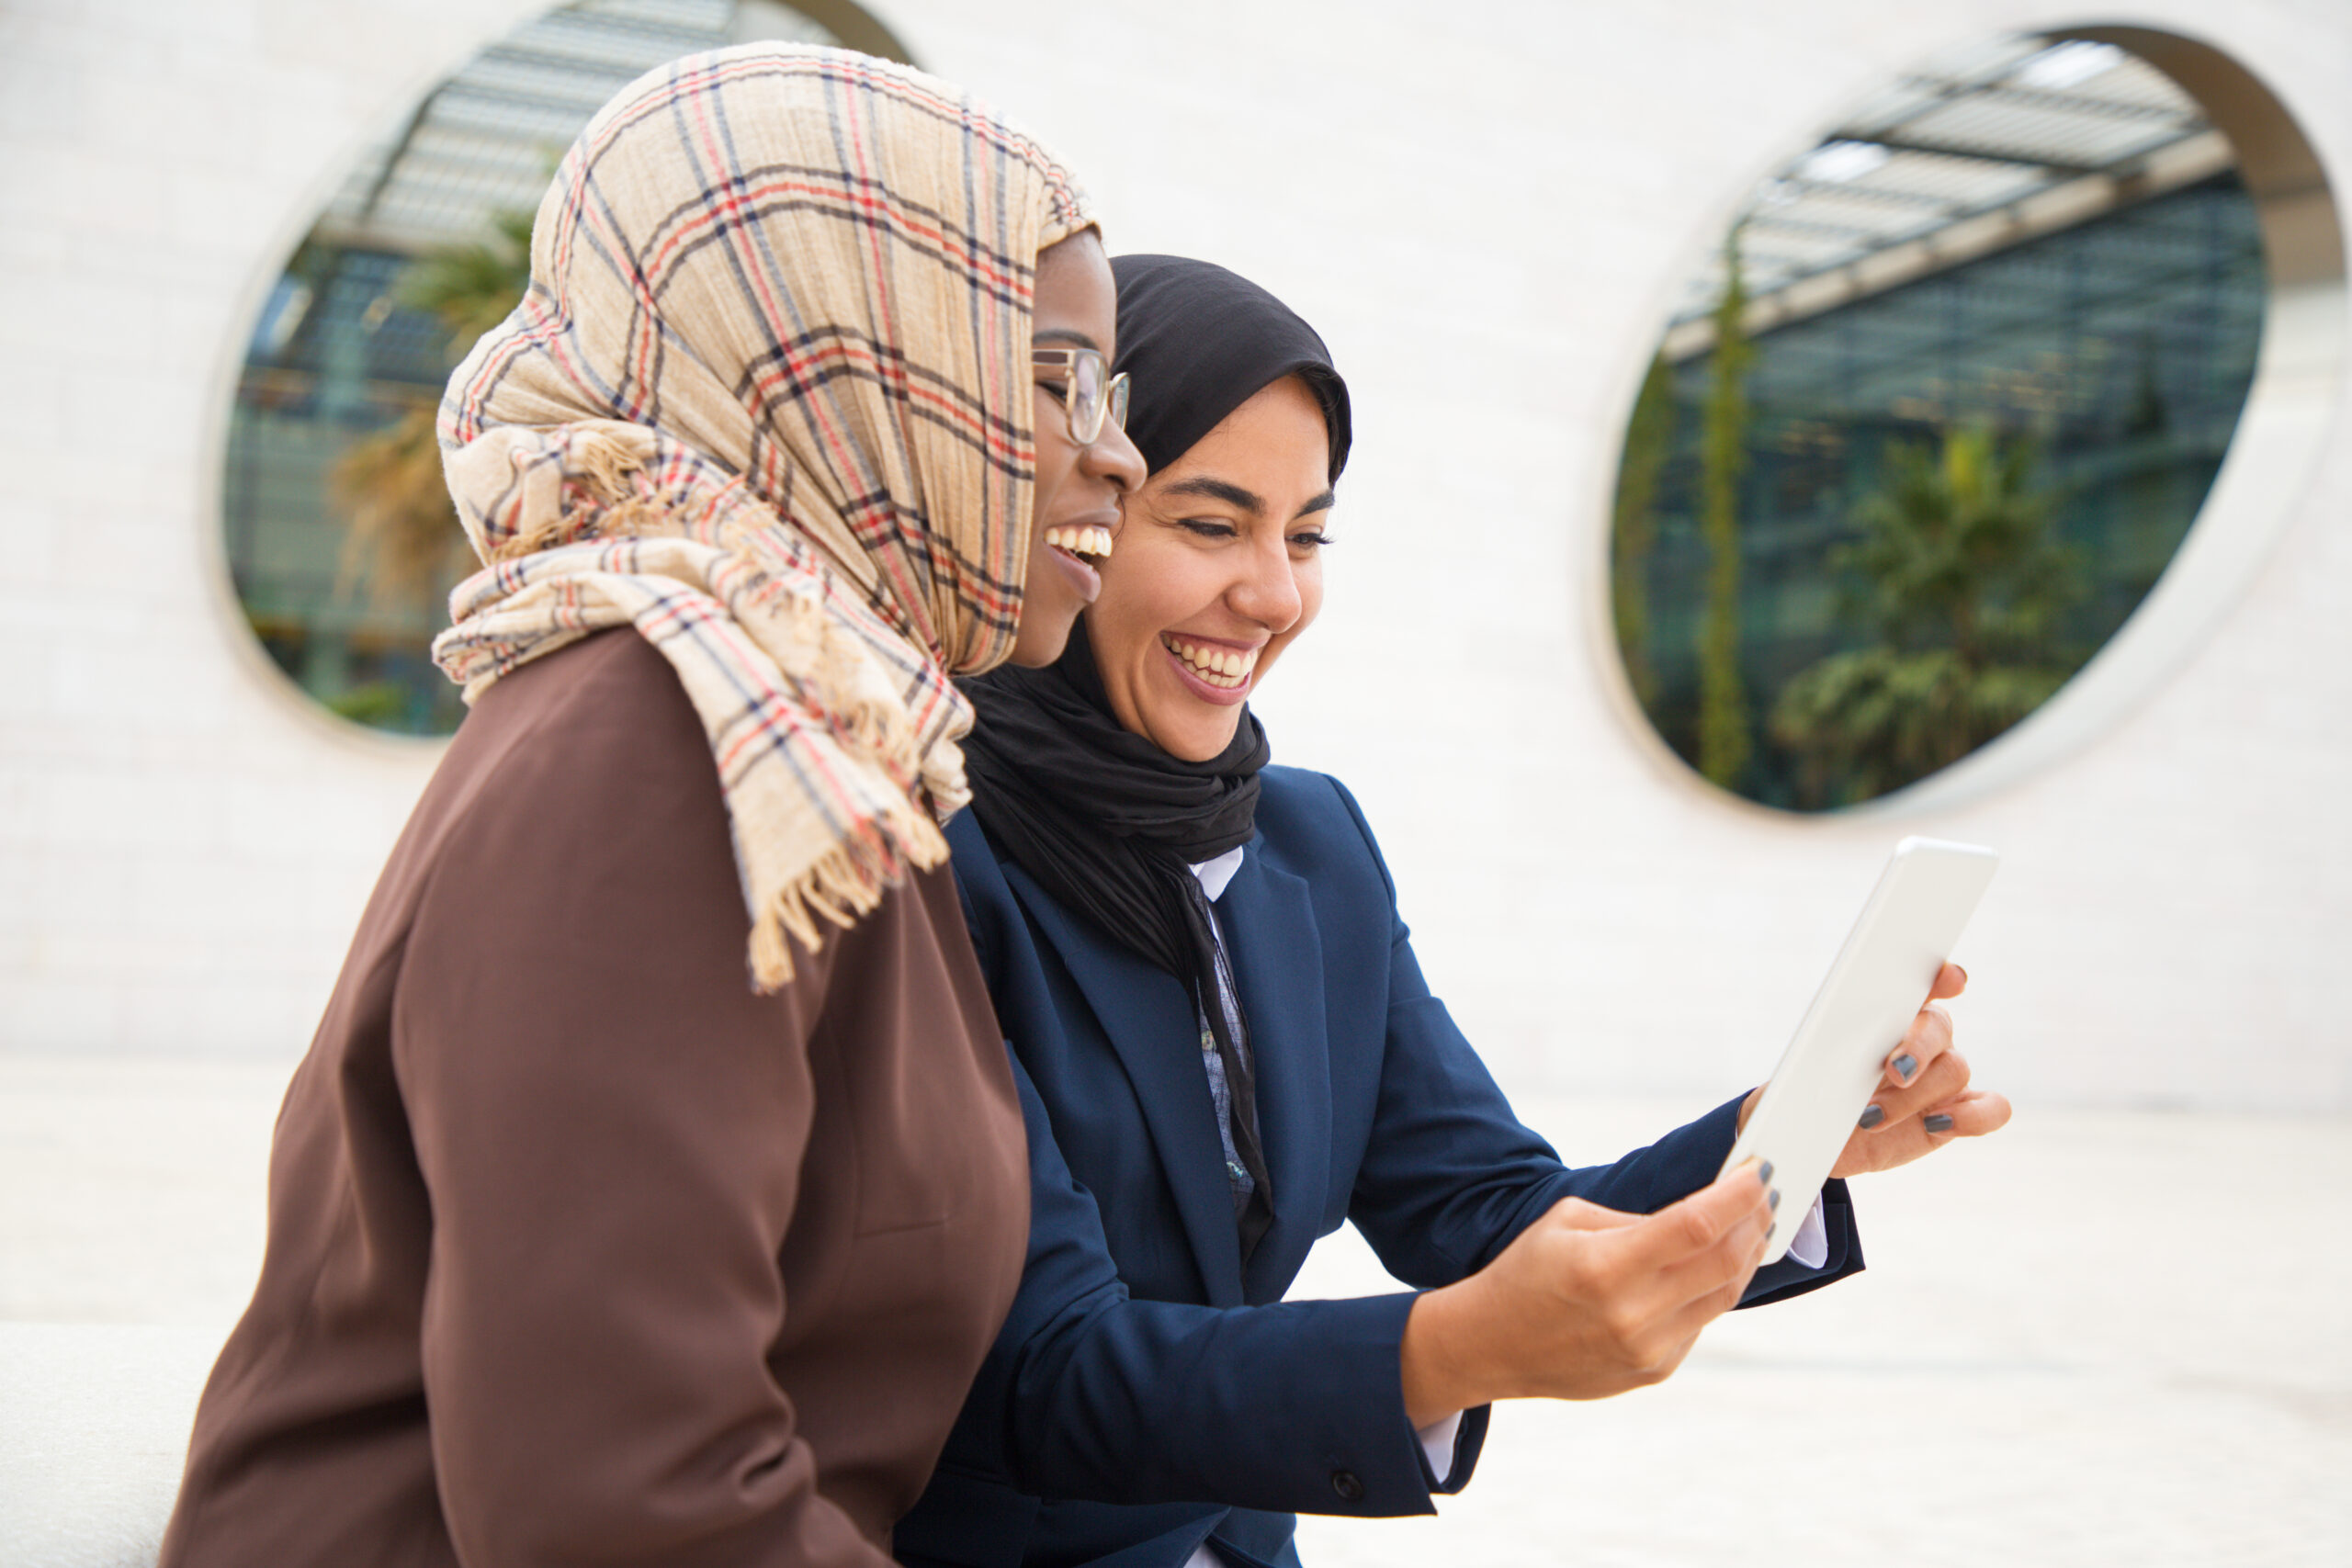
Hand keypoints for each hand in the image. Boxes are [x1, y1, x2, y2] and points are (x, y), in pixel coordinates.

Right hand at [1397, 1159, 1773, 1426]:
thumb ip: (1637, 1219)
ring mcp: (1647, 1349)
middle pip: (1725, 1262)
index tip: (1759, 1173)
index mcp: (1606, 1266)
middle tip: (1764, 1195)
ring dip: (1744, 1256)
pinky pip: (1701, 1322)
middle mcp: (1633, 1314)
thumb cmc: (1527, 1271)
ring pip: (1724, 1295)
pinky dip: (1713, 1288)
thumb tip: (1699, 1215)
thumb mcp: (1569, 1221)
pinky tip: (1712, 1265)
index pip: (1697, 1225)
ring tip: (1751, 1226)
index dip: (1737, 1197)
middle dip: (1753, 1222)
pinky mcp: (1654, 1371)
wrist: (1491, 1344)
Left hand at [1736, 962, 2011, 1178]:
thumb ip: (1825, 1046)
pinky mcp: (1958, 1113)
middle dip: (1917, 1045)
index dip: (1941, 977)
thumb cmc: (1812, 1090)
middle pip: (1939, 1025)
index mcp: (1889, 1013)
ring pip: (1954, 1069)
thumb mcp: (1806, 1064)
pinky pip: (1991, 1108)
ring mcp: (1943, 1076)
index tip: (1948, 978)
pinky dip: (1972, 1116)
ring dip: (1915, 1095)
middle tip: (1892, 1069)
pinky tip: (1935, 1123)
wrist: (1818, 1137)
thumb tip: (1826, 1039)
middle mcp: (1923, 1038)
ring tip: (1870, 1116)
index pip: (1923, 982)